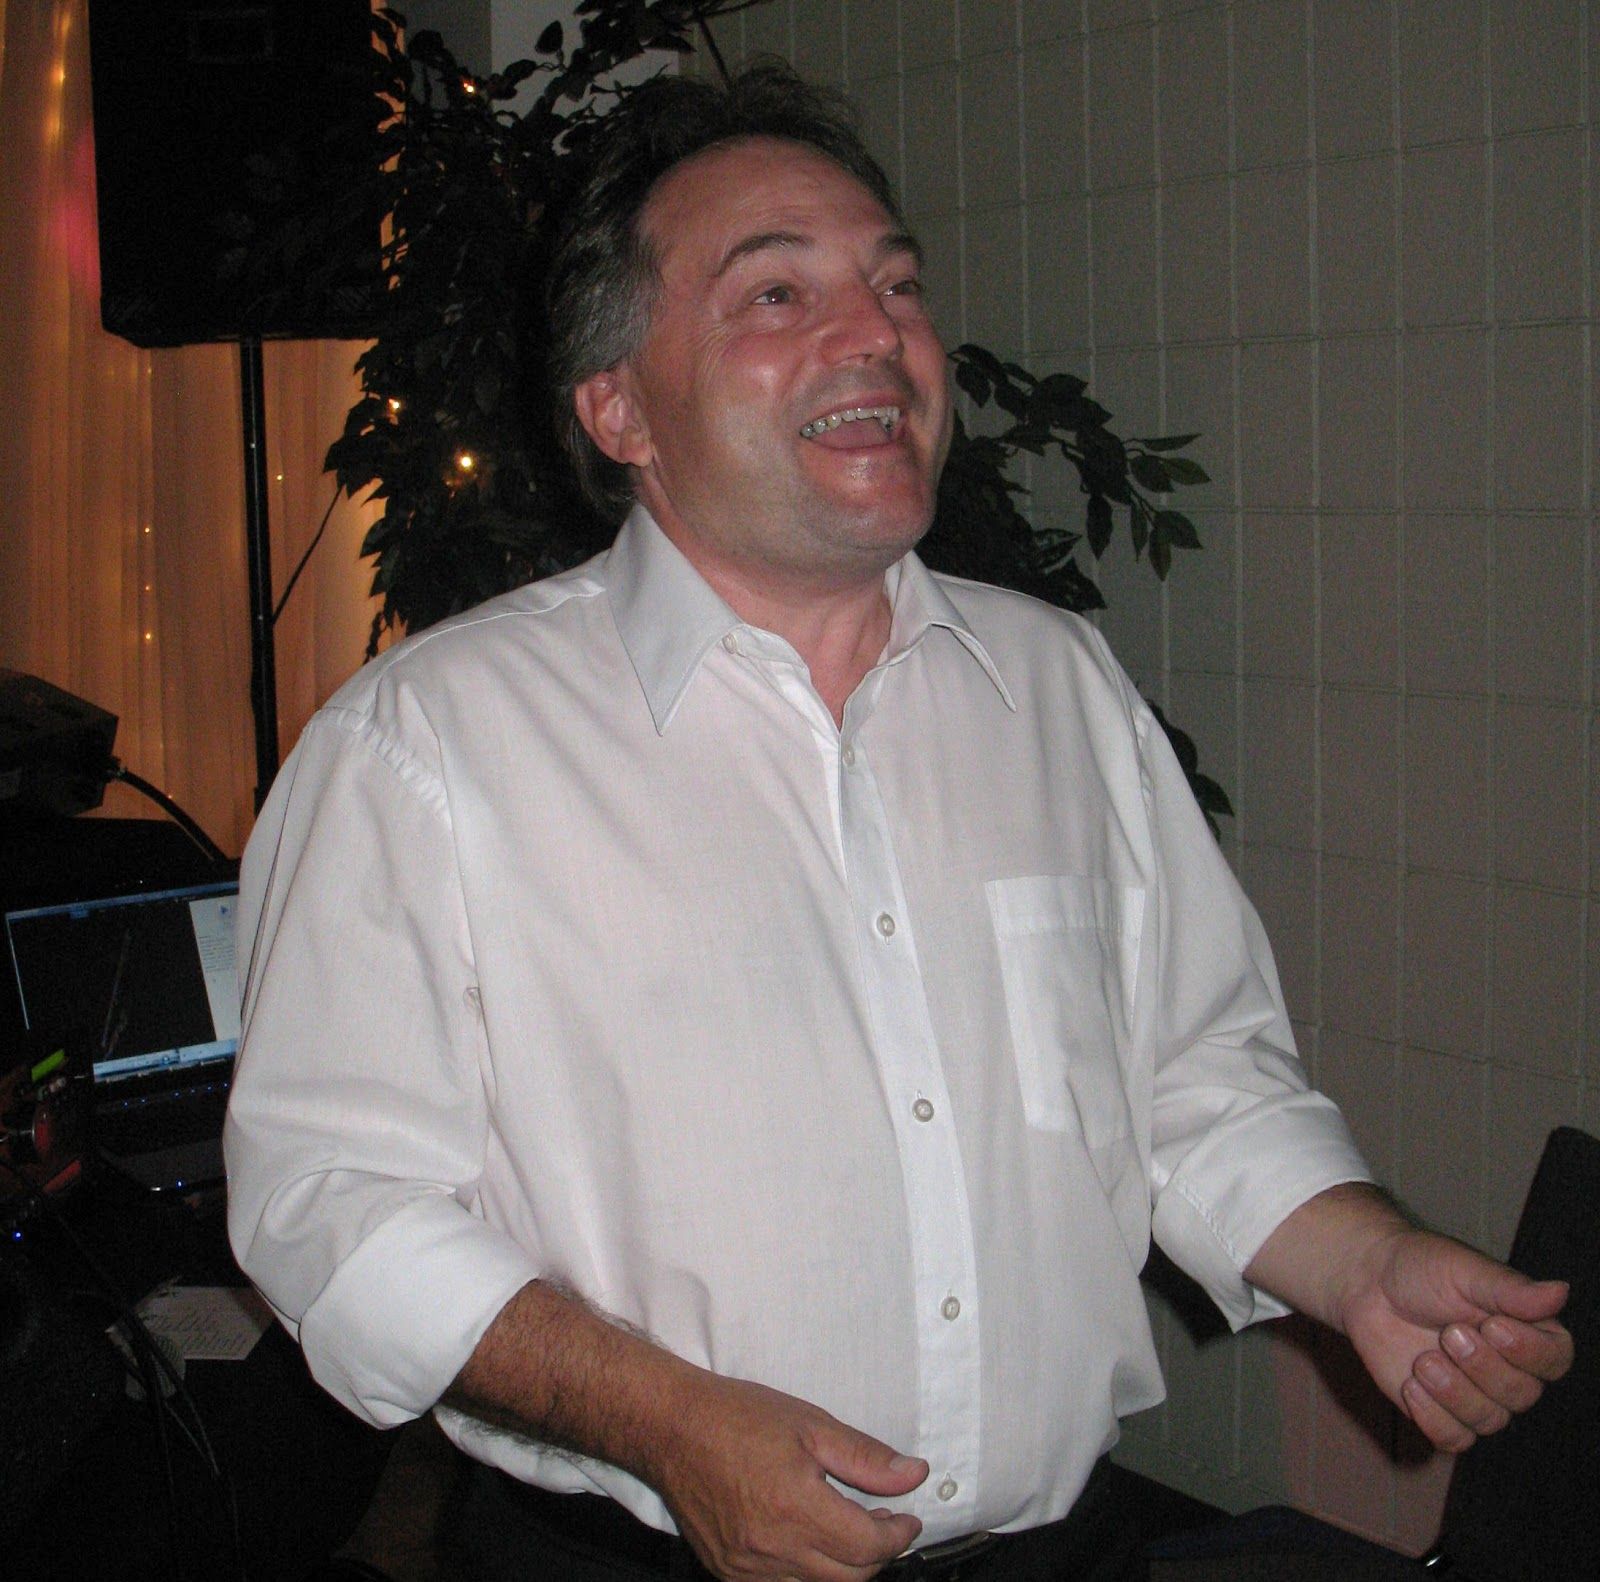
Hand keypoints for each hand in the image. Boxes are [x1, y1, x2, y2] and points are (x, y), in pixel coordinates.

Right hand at [647, 1371, 926, 1581]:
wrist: (671, 1428)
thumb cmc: (737, 1417)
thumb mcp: (810, 1424)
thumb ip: (865, 1457)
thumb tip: (914, 1474)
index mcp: (796, 1509)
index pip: (868, 1547)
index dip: (898, 1535)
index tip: (908, 1518)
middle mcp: (771, 1550)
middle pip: (848, 1578)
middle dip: (876, 1555)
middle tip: (884, 1523)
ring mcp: (746, 1568)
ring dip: (843, 1567)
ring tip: (848, 1530)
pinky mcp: (727, 1572)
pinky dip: (806, 1573)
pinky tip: (808, 1539)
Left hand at [1338, 1225, 1572, 1452]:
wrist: (1369, 1282)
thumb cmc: (1421, 1268)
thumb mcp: (1465, 1270)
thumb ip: (1510, 1289)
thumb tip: (1562, 1291)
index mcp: (1527, 1330)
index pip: (1554, 1360)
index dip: (1528, 1351)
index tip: (1492, 1324)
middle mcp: (1509, 1369)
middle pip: (1521, 1395)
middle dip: (1481, 1367)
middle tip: (1448, 1334)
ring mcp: (1476, 1394)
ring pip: (1488, 1420)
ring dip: (1453, 1391)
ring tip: (1423, 1359)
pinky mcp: (1442, 1412)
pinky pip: (1454, 1439)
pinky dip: (1432, 1417)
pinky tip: (1411, 1386)